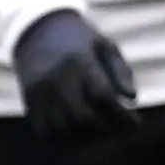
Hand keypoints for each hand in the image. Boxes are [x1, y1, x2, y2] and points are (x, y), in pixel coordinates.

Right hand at [12, 10, 137, 144]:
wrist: (36, 28)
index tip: (135, 123)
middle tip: (120, 129)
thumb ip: (121, 71)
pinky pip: (44, 129)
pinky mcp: (28, 100)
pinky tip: (78, 131)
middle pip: (82, 117)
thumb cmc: (80, 39)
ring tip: (101, 130)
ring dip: (85, 136)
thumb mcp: (106, 45)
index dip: (121, 115)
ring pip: (62, 128)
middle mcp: (57, 79)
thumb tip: (132, 97)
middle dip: (106, 129)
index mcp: (80, 62)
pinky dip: (63, 137)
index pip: (103, 97)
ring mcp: (40, 91)